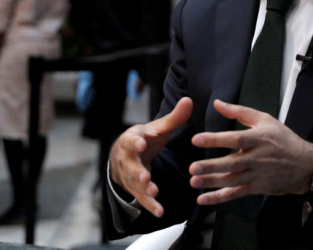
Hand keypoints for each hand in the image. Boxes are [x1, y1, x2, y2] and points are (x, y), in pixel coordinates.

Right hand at [109, 97, 192, 216]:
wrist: (124, 155)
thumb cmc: (145, 139)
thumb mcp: (157, 128)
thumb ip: (173, 118)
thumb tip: (189, 100)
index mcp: (132, 140)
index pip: (130, 140)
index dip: (135, 141)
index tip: (141, 143)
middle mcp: (127, 159)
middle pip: (130, 165)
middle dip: (137, 171)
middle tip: (145, 176)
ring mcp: (129, 175)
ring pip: (134, 184)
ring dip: (144, 189)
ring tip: (154, 192)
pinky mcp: (135, 189)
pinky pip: (141, 198)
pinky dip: (150, 205)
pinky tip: (160, 212)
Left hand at [189, 99, 312, 205]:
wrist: (306, 164)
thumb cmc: (284, 139)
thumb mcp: (265, 120)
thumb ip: (239, 112)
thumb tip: (217, 103)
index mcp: (259, 138)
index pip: (235, 139)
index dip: (216, 139)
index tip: (197, 139)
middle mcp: (258, 157)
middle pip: (233, 162)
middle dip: (212, 166)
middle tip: (193, 167)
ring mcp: (258, 175)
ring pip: (233, 180)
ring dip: (212, 182)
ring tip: (194, 181)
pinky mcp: (258, 188)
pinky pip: (236, 194)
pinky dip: (220, 198)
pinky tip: (203, 199)